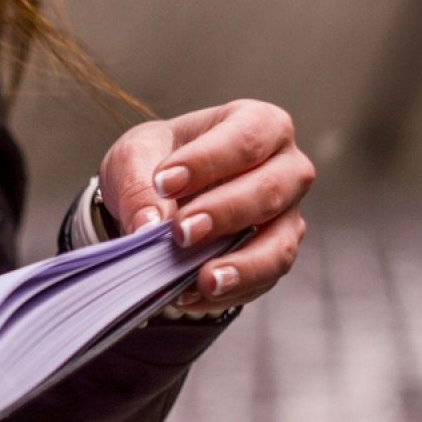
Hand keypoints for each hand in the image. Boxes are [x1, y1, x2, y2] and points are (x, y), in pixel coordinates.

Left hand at [99, 99, 314, 312]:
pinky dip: (230, 291)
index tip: (164, 183)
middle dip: (225, 213)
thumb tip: (149, 226)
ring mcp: (286, 216)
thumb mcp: (134, 157)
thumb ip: (138, 184)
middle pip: (270, 191)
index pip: (246, 139)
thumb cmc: (159, 161)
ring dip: (242, 266)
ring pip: (279, 244)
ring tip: (203, 281)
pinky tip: (192, 296)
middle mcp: (285, 168)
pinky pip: (263, 280)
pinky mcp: (274, 255)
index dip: (207, 162)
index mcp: (258, 125)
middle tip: (181, 232)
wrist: (162, 194)